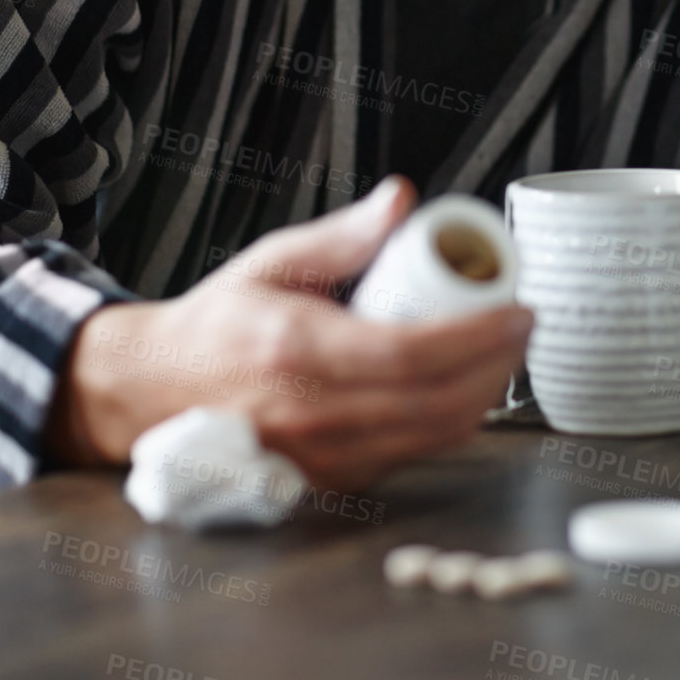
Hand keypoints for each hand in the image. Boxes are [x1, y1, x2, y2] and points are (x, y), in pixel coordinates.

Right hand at [43, 176, 533, 489]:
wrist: (155, 392)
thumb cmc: (217, 324)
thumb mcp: (274, 261)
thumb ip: (343, 235)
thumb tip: (402, 200)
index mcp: (299, 349)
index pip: (413, 353)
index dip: (479, 336)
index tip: (518, 311)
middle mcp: (313, 411)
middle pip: (437, 402)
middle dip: (498, 365)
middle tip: (523, 327)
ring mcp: (322, 455)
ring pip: (432, 437)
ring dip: (484, 396)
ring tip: (504, 352)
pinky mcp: (329, 479)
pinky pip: (410, 456)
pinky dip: (450, 423)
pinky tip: (466, 388)